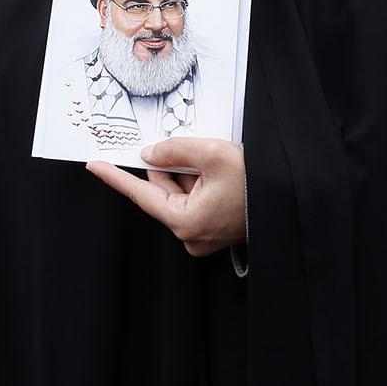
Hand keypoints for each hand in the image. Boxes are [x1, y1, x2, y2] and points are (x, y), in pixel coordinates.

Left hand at [87, 137, 246, 257]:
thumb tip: (150, 154)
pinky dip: (200, 181)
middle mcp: (189, 235)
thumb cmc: (257, 183)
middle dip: (174, 166)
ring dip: (191, 173)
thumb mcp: (213, 154)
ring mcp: (201, 235)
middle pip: (163, 189)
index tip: (93, 165)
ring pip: (179, 192)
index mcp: (185, 222)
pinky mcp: (211, 230)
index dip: (115, 177)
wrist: (293, 203)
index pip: (140, 195)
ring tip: (218, 166)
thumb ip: (175, 150)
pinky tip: (220, 174)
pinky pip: (193, 199)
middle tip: (200, 153)